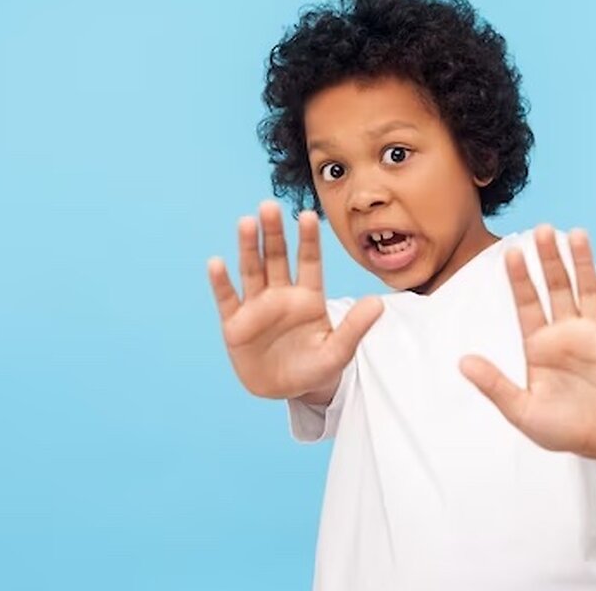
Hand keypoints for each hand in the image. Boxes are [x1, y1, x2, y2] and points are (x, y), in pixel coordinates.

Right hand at [206, 200, 383, 400]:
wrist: (289, 391)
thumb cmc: (317, 368)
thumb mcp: (339, 351)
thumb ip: (356, 327)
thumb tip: (378, 303)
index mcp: (309, 297)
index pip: (309, 262)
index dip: (308, 239)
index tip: (309, 215)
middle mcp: (282, 295)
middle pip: (276, 258)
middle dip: (273, 233)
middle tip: (270, 206)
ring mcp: (257, 307)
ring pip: (252, 271)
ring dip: (248, 247)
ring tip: (246, 222)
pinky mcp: (236, 324)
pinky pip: (227, 299)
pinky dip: (221, 282)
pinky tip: (216, 263)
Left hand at [459, 224, 595, 459]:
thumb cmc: (565, 428)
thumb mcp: (522, 411)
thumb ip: (495, 386)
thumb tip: (463, 362)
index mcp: (539, 345)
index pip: (527, 304)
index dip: (520, 279)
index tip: (512, 252)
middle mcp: (566, 333)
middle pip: (556, 288)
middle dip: (549, 260)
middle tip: (542, 229)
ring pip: (588, 292)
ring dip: (584, 264)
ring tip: (578, 235)